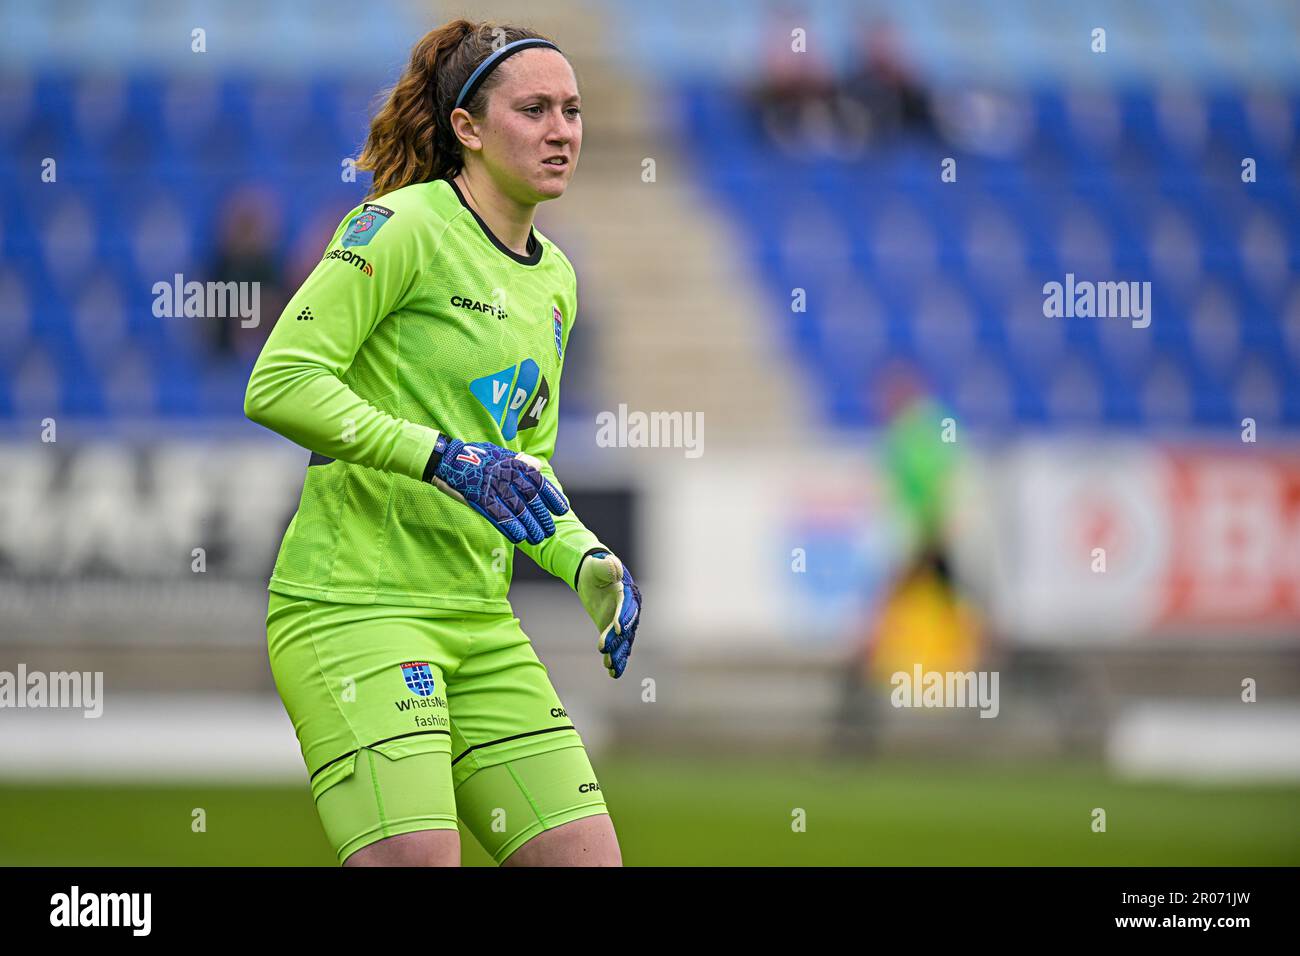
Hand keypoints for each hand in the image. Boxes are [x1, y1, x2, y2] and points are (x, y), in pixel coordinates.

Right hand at [426, 435, 568, 543]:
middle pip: (531, 499)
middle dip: (542, 517)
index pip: (539, 482)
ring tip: (538, 538)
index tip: (562, 510)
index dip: (552, 497)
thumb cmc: (477, 457)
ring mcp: (493, 487)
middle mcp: (507, 475)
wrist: (448, 458)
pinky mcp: (480, 498)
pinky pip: (499, 515)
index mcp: (514, 464)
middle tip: (550, 531)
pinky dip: (510, 527)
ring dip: (530, 526)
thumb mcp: (501, 453)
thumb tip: (539, 469)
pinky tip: (519, 537)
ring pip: (517, 510)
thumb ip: (521, 461)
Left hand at [577, 550, 641, 678]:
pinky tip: (612, 672)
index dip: (623, 617)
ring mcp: (623, 621)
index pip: (627, 606)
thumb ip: (606, 566)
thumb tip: (614, 568)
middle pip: (625, 627)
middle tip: (604, 650)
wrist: (594, 574)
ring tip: (611, 668)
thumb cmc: (596, 568)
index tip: (617, 629)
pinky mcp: (613, 630)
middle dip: (616, 641)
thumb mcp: (598, 565)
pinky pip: (616, 646)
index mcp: (628, 592)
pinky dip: (615, 658)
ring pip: (623, 641)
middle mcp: (629, 609)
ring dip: (617, 655)